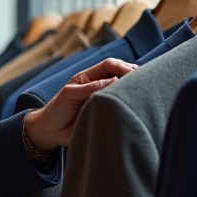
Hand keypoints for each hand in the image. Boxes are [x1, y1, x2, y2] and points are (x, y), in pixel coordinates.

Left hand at [23, 57, 137, 155]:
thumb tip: (115, 80)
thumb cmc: (58, 110)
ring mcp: (104, 99)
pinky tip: (139, 105)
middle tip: (143, 81)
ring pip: (123, 89)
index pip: (110, 65)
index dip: (122, 66)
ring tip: (144, 91)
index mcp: (89, 77)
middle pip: (121, 74)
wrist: (51, 131)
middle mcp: (99, 86)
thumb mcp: (70, 95)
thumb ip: (90, 87)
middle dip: (133, 74)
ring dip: (133, 89)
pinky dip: (130, 104)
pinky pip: (122, 106)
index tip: (132, 73)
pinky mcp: (107, 112)